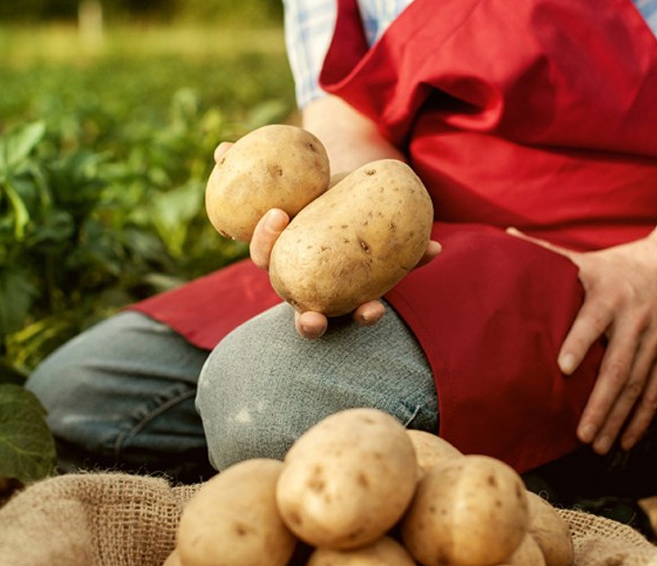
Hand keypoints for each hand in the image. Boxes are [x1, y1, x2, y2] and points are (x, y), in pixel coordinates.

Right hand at [214, 143, 440, 338]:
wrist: (346, 175)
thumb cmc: (303, 178)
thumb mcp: (279, 169)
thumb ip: (247, 162)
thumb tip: (222, 151)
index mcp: (283, 257)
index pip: (266, 259)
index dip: (265, 243)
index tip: (276, 214)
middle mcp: (313, 280)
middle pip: (305, 309)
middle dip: (308, 322)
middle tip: (312, 319)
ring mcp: (348, 282)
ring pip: (352, 308)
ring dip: (361, 315)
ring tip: (372, 312)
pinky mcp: (382, 268)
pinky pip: (401, 268)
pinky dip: (418, 258)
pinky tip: (435, 249)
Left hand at [507, 226, 656, 453]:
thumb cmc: (622, 264)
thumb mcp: (588, 257)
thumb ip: (549, 253)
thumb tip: (507, 238)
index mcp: (609, 295)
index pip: (592, 321)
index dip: (579, 342)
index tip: (562, 367)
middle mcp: (634, 320)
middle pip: (617, 367)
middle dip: (600, 403)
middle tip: (581, 433)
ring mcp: (654, 340)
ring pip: (636, 386)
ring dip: (618, 418)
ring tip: (598, 445)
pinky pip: (656, 390)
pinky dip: (642, 418)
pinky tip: (627, 441)